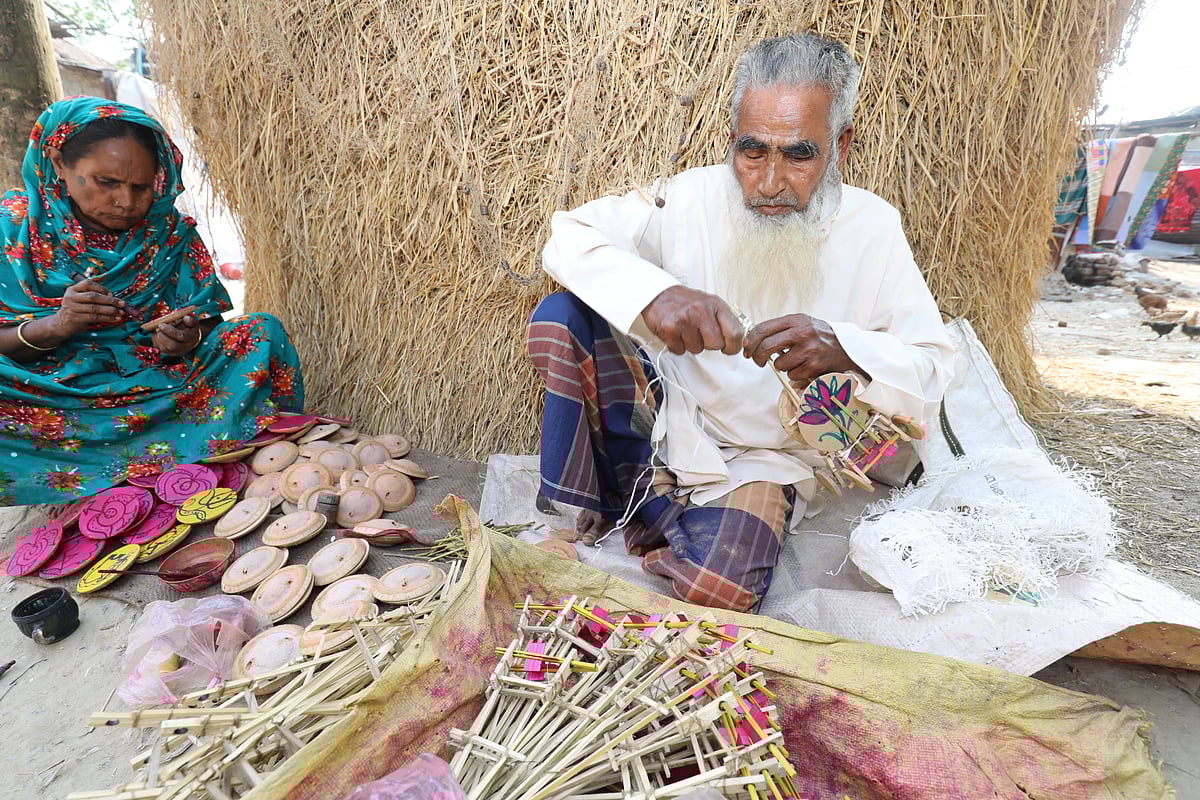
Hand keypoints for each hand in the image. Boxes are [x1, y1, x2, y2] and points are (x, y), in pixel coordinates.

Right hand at [48, 279, 127, 338]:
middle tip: (122, 303)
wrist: (61, 324)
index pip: (87, 284)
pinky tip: (115, 318)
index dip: (101, 288)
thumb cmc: (76, 310)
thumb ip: (93, 296)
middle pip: (93, 297)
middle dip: (110, 300)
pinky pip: (94, 317)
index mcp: (72, 289)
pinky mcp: (75, 318)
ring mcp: (72, 308)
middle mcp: (71, 297)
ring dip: (111, 310)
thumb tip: (115, 298)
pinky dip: (107, 318)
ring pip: (95, 308)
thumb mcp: (80, 300)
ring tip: (121, 312)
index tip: (111, 294)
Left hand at [151, 315, 202, 356]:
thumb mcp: (193, 321)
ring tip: (157, 330)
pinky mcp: (170, 353)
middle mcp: (185, 347)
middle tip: (157, 328)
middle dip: (162, 336)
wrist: (190, 337)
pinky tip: (157, 334)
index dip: (170, 331)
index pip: (181, 336)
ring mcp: (177, 351)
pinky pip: (160, 349)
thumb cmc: (190, 327)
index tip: (161, 324)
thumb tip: (186, 318)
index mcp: (191, 337)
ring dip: (157, 338)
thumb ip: (190, 319)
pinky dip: (156, 341)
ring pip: (164, 348)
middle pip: (172, 345)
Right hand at [641, 286, 742, 355]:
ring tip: (685, 329)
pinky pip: (680, 350)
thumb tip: (742, 341)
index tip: (729, 348)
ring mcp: (684, 320)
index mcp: (715, 304)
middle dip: (709, 344)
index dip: (733, 346)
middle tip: (700, 334)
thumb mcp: (710, 304)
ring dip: (691, 344)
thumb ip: (726, 321)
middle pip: (716, 345)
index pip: (735, 332)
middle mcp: (701, 311)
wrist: (657, 294)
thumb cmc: (686, 301)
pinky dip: (677, 345)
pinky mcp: (669, 329)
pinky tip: (676, 332)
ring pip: (697, 349)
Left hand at [742, 313, 859, 384]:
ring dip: (782, 365)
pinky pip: (792, 374)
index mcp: (797, 320)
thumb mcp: (803, 324)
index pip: (763, 328)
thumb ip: (781, 329)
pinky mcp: (814, 365)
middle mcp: (802, 332)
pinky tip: (805, 366)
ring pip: (779, 363)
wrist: (848, 349)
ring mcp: (809, 349)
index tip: (746, 347)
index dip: (750, 340)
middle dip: (757, 356)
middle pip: (766, 346)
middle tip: (757, 360)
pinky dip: (795, 373)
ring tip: (794, 360)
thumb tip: (752, 338)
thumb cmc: (820, 337)